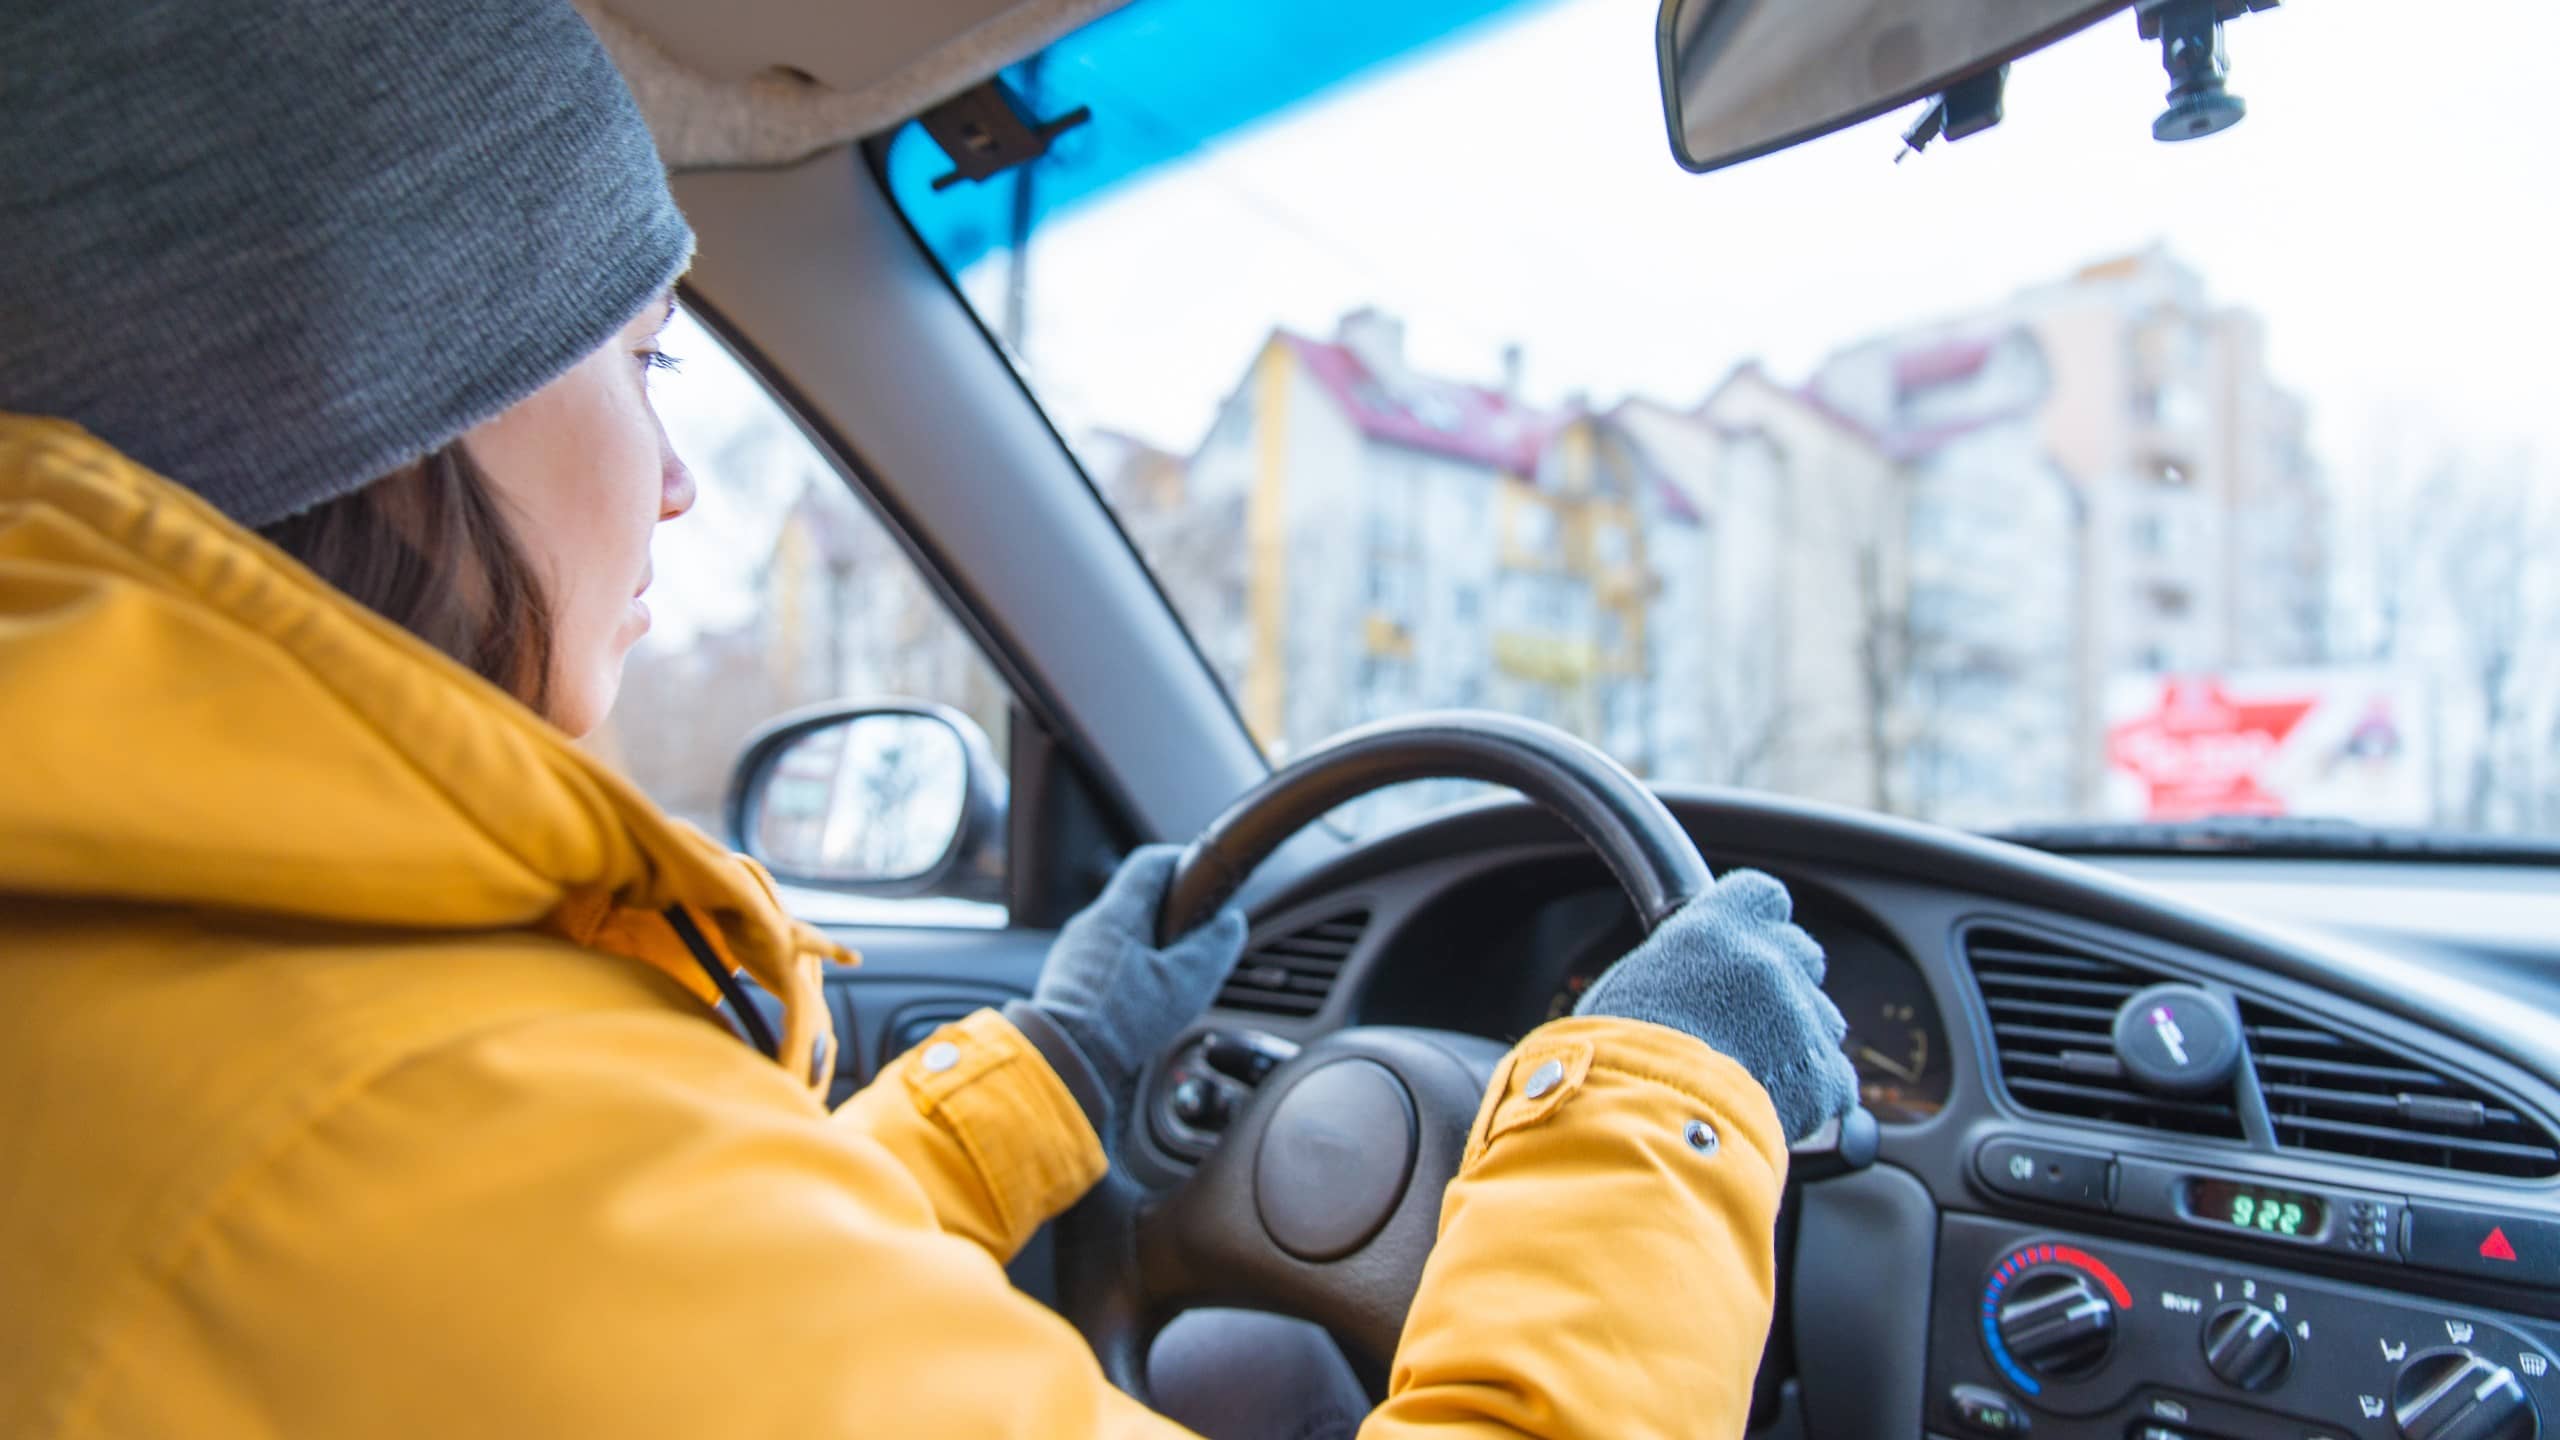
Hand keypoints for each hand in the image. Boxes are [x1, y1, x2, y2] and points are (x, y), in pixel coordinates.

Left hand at [1029, 845, 1247, 1117]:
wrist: (1067, 1060)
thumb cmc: (1123, 1022)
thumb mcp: (1186, 983)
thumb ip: (1214, 947)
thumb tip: (1232, 922)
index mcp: (1116, 914)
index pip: (1150, 863)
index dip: (1182, 862)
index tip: (1206, 877)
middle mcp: (1089, 925)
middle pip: (1135, 899)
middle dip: (1171, 912)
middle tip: (1198, 933)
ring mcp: (1073, 953)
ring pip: (1120, 932)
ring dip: (1149, 943)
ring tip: (1173, 973)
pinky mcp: (1066, 981)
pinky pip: (1104, 960)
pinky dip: (1129, 968)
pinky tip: (1143, 997)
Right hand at [1575, 869, 1856, 1142]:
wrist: (1644, 1119)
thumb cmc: (1618, 1057)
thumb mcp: (1632, 985)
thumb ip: (1679, 968)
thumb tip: (1680, 981)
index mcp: (1716, 928)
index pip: (1764, 896)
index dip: (1760, 921)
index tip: (1749, 943)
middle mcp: (1767, 961)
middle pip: (1804, 953)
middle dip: (1786, 981)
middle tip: (1751, 1018)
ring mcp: (1801, 1016)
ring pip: (1824, 1018)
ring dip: (1801, 1039)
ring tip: (1757, 1072)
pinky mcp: (1824, 1073)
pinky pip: (1835, 1079)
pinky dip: (1814, 1095)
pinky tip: (1776, 1107)